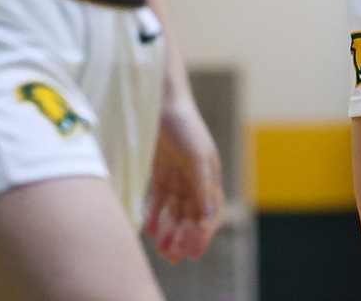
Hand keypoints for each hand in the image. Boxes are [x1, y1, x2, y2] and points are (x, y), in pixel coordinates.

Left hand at [145, 88, 223, 261]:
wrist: (162, 103)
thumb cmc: (185, 125)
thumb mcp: (197, 156)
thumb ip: (203, 186)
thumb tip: (209, 217)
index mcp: (210, 177)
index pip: (209, 214)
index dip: (203, 235)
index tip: (193, 251)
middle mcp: (195, 181)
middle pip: (191, 218)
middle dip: (184, 238)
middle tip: (173, 257)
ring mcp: (177, 178)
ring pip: (175, 214)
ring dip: (170, 232)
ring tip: (162, 250)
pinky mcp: (159, 174)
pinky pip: (158, 202)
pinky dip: (155, 217)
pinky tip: (150, 231)